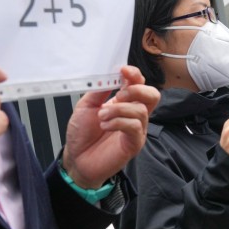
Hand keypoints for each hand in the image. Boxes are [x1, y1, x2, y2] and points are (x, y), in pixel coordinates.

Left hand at [62, 66, 159, 187]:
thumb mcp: (86, 105)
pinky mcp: (134, 143)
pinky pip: (135, 126)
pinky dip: (118, 122)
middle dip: (136, 90)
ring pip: (141, 110)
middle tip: (118, 96)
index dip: (134, 74)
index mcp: (123, 102)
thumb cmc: (82, 133)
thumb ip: (100, 90)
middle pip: (152, 95)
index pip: (139, 83)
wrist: (76, 158)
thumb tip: (111, 75)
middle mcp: (133, 114)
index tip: (123, 70)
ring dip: (119, 110)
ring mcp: (136, 129)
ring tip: (102, 116)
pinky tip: (105, 125)